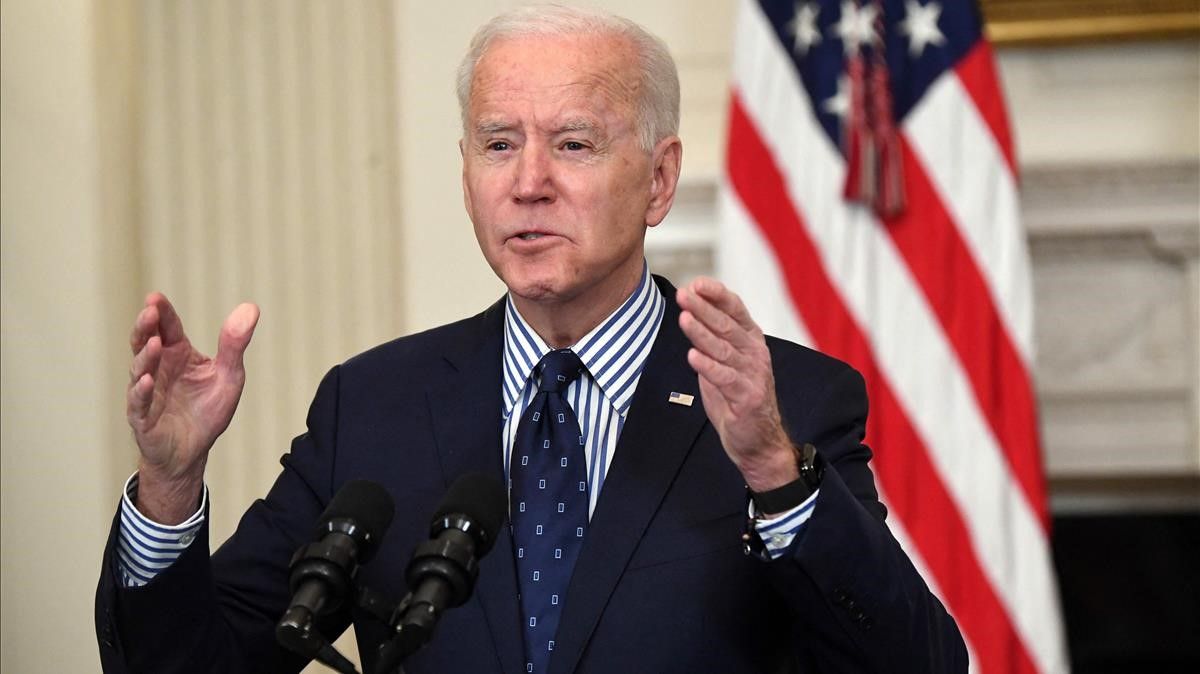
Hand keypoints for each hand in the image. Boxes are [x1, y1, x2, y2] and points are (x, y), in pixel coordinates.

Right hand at [126, 292, 258, 522]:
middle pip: (145, 341)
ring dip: (145, 356)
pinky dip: (140, 392)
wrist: (192, 452)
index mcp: (177, 354)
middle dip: (145, 326)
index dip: (162, 312)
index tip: (156, 298)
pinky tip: (145, 381)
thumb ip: (235, 343)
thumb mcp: (228, 375)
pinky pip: (138, 403)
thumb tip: (251, 307)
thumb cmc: (207, 411)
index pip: (167, 327)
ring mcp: (146, 392)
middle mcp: (158, 369)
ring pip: (139, 369)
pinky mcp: (143, 418)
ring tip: (154, 342)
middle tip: (150, 311)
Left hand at [677, 278, 797, 491]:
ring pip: (724, 349)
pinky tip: (692, 356)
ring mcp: (753, 375)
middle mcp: (755, 354)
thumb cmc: (738, 399)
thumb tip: (690, 312)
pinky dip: (708, 367)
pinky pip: (725, 378)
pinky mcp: (748, 397)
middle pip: (727, 326)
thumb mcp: (724, 363)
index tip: (696, 283)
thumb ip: (711, 341)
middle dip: (704, 309)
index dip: (717, 295)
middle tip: (684, 295)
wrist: (758, 442)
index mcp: (751, 340)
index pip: (736, 310)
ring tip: (684, 318)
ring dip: (702, 334)